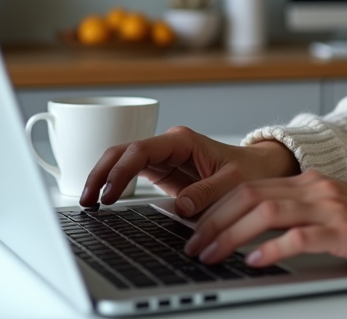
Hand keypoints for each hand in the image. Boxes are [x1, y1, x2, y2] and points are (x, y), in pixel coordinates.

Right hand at [79, 126, 299, 216]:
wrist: (260, 169)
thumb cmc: (250, 170)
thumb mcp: (234, 183)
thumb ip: (208, 193)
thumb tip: (182, 205)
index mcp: (182, 141)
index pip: (140, 150)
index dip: (120, 171)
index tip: (110, 195)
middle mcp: (168, 146)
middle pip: (122, 152)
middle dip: (101, 173)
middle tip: (86, 200)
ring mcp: (163, 158)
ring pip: (122, 162)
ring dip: (103, 178)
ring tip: (88, 203)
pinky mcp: (162, 172)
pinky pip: (131, 174)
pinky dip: (115, 185)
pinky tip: (103, 201)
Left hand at [183, 169, 346, 269]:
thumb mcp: (337, 211)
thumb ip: (302, 216)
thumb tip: (257, 237)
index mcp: (311, 182)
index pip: (250, 183)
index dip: (215, 202)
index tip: (191, 222)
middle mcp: (317, 188)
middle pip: (249, 194)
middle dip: (212, 220)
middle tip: (190, 244)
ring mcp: (331, 208)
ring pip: (266, 212)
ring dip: (230, 234)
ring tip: (210, 254)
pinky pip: (300, 237)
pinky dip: (271, 250)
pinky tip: (254, 263)